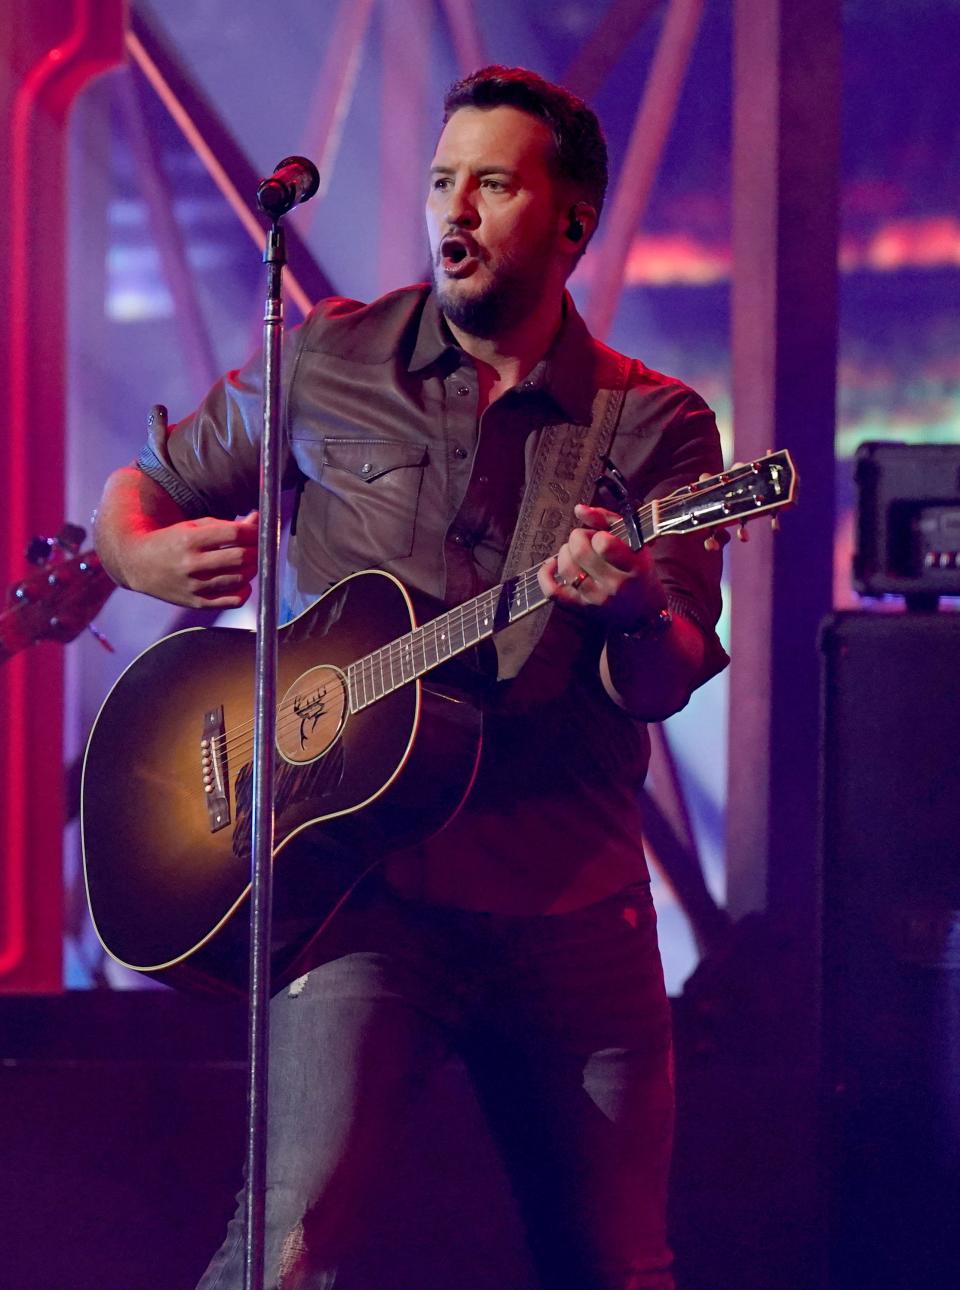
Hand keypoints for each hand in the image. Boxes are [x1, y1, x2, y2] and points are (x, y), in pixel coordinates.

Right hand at [125, 511, 259, 608]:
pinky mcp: (196, 603)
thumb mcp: (194, 526)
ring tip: (250, 562)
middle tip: (258, 548)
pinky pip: (232, 601)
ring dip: (253, 569)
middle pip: (241, 557)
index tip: (260, 531)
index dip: (254, 532)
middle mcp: (191, 564)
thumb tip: (258, 519)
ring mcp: (193, 586)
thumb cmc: (171, 541)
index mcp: (190, 539)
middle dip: (256, 551)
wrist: (137, 564)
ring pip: (240, 579)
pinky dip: (245, 591)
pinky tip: (243, 582)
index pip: (234, 534)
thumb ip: (226, 525)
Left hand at [537, 504, 666, 631]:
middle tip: (585, 541)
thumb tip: (578, 509)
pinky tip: (552, 564)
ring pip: (566, 568)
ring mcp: (596, 599)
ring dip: (564, 552)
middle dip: (578, 538)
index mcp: (634, 566)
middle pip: (580, 552)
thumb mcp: (634, 543)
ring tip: (574, 553)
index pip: (604, 543)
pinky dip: (545, 575)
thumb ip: (607, 520)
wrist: (643, 614)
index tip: (601, 537)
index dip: (597, 535)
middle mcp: (615, 585)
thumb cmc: (638, 572)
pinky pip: (552, 591)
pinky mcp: (580, 609)